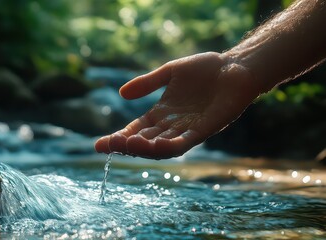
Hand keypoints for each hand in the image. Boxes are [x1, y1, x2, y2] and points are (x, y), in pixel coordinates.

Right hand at [95, 52, 261, 158]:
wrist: (235, 67)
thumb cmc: (205, 69)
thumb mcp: (169, 72)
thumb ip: (147, 83)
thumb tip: (121, 94)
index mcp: (161, 113)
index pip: (136, 129)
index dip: (118, 137)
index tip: (99, 144)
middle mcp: (171, 125)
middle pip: (144, 141)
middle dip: (125, 145)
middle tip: (107, 146)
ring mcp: (187, 129)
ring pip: (161, 146)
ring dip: (144, 148)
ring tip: (127, 145)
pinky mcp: (204, 130)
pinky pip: (184, 142)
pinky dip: (169, 146)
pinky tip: (156, 144)